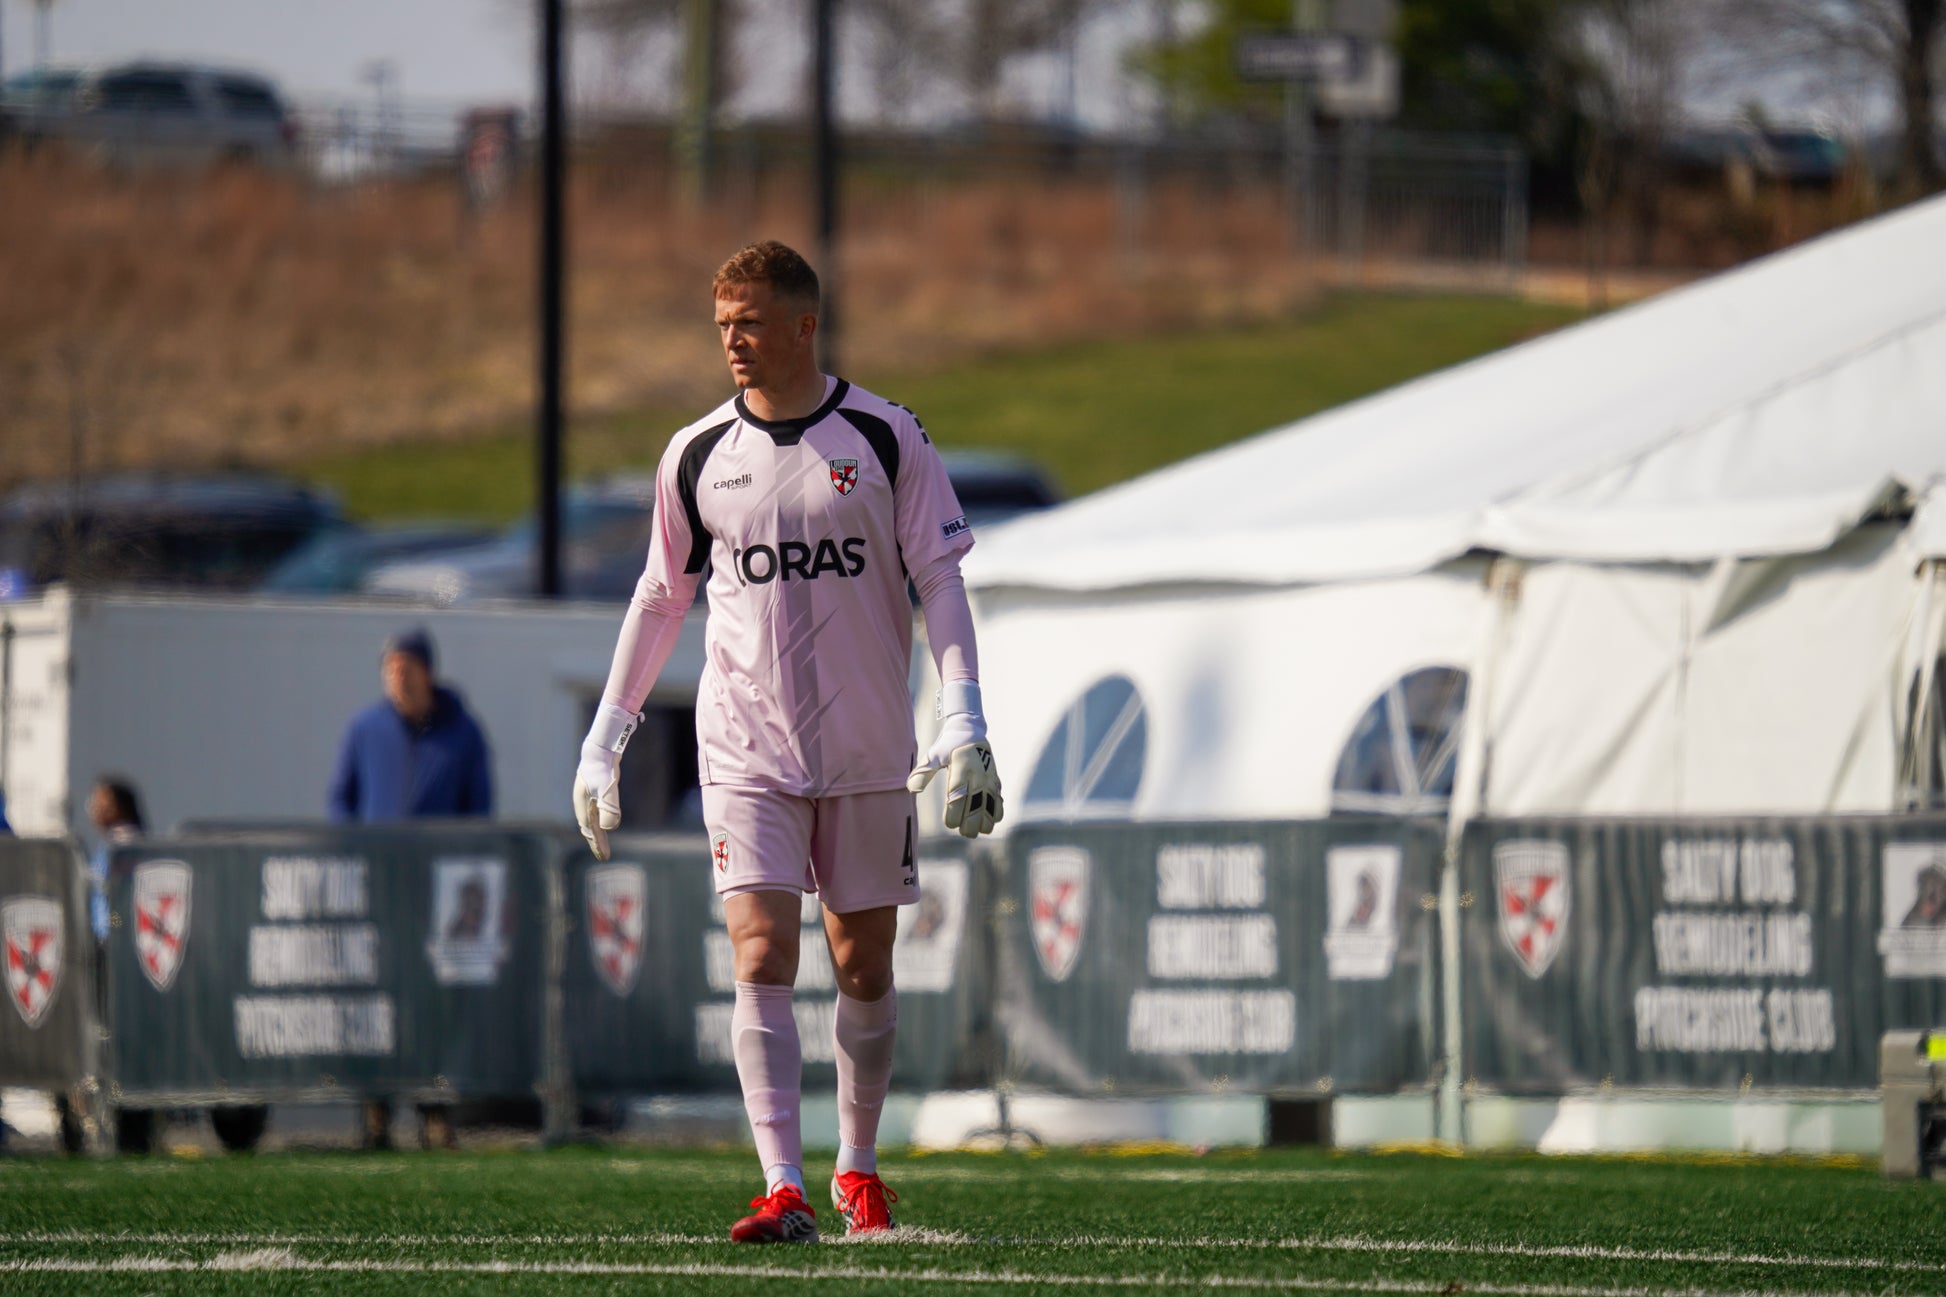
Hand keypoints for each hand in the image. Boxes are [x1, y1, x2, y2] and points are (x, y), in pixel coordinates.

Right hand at [574, 703, 637, 860]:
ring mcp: (587, 797)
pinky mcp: (593, 791)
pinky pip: (596, 811)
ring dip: (597, 832)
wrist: (600, 749)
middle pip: (589, 827)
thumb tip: (608, 828)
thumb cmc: (602, 769)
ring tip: (602, 843)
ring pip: (591, 820)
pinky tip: (604, 821)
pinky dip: (600, 820)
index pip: (590, 831)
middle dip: (596, 842)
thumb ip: (609, 808)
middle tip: (604, 856)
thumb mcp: (607, 789)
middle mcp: (582, 803)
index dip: (597, 844)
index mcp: (583, 806)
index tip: (605, 857)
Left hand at [906, 681, 1003, 837]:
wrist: (969, 730)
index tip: (949, 824)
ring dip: (987, 820)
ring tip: (979, 831)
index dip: (954, 814)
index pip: (958, 797)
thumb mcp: (933, 755)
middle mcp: (977, 775)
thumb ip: (923, 772)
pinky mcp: (995, 779)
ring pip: (991, 804)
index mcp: (960, 769)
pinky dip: (997, 811)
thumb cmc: (947, 745)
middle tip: (964, 833)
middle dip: (971, 823)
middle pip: (976, 805)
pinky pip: (999, 798)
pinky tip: (991, 821)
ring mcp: (988, 777)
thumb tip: (911, 788)